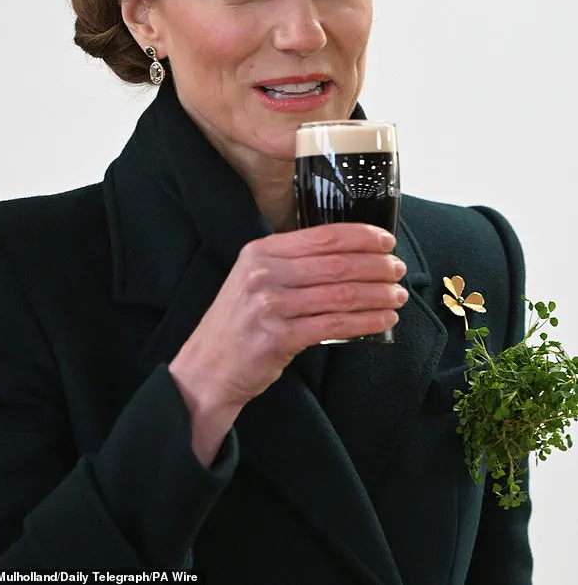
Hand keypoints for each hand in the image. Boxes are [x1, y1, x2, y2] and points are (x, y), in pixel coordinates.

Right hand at [170, 223, 407, 412]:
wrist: (206, 369)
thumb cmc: (238, 324)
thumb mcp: (255, 280)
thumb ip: (292, 264)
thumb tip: (348, 254)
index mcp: (260, 252)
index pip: (322, 236)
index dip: (361, 237)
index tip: (386, 241)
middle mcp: (264, 274)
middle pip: (336, 264)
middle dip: (376, 266)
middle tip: (399, 270)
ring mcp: (270, 306)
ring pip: (340, 294)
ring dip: (377, 294)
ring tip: (397, 296)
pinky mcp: (278, 337)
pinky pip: (334, 325)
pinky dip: (366, 321)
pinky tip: (383, 320)